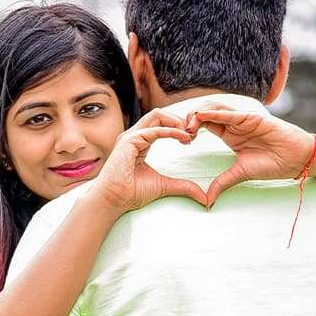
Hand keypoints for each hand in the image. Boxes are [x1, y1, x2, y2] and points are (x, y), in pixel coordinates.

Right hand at [89, 109, 208, 213]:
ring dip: (176, 121)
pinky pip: (154, 129)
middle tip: (193, 133)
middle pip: (159, 115)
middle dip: (179, 120)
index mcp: (139, 143)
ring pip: (156, 115)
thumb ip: (183, 187)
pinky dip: (171, 131)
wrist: (113, 200)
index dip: (178, 128)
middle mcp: (134, 136)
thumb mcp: (164, 186)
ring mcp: (130, 137)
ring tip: (189, 133)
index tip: (191, 139)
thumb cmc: (131, 194)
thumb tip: (203, 197)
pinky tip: (183, 137)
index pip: (160, 124)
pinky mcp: (129, 141)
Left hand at [185, 101, 315, 205]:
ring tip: (189, 127)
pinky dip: (216, 114)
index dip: (190, 129)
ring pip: (215, 108)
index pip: (204, 125)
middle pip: (206, 114)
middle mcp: (234, 124)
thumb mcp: (239, 174)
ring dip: (199, 115)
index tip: (183, 141)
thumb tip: (207, 200)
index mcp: (229, 134)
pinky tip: (203, 117)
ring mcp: (243, 119)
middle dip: (190, 120)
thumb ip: (222, 183)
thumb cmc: (271, 164)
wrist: (295, 160)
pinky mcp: (253, 118)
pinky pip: (231, 113)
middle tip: (181, 133)